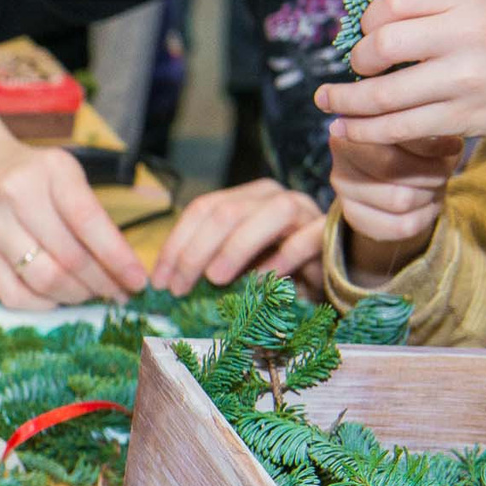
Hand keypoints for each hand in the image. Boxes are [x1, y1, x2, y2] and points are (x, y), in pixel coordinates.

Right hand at [0, 99, 148, 307]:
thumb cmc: (24, 168)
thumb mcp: (60, 170)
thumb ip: (86, 210)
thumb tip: (119, 263)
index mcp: (49, 171)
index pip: (89, 222)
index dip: (118, 258)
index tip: (138, 280)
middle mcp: (17, 197)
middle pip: (69, 257)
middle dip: (102, 283)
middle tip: (120, 292)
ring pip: (44, 279)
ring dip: (76, 295)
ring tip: (91, 294)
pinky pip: (14, 294)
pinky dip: (43, 303)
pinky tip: (56, 297)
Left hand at [148, 179, 325, 294]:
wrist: (326, 273)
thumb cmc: (272, 269)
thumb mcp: (232, 265)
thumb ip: (204, 263)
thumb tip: (162, 284)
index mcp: (244, 198)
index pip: (202, 209)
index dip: (176, 244)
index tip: (159, 282)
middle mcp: (272, 196)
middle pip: (228, 212)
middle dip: (196, 251)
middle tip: (180, 288)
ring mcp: (303, 210)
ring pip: (270, 214)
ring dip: (236, 247)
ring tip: (214, 279)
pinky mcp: (327, 231)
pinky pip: (306, 238)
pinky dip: (283, 258)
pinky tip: (262, 281)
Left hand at [318, 0, 485, 192]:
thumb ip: (434, 6)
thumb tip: (365, 19)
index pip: (392, 1)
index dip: (367, 20)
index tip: (363, 35)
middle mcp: (468, 33)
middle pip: (380, 45)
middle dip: (356, 61)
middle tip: (354, 70)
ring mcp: (466, 78)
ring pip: (382, 95)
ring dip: (344, 102)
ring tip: (326, 102)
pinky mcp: (464, 118)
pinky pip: (398, 128)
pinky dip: (364, 130)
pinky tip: (346, 127)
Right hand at [326, 122, 461, 276]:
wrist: (405, 179)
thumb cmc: (420, 148)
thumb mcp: (426, 130)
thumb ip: (428, 129)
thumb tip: (442, 139)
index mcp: (354, 129)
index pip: (391, 136)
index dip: (429, 144)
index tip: (453, 146)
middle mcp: (340, 160)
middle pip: (392, 168)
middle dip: (430, 171)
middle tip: (444, 170)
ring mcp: (344, 193)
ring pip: (400, 200)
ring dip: (429, 194)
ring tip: (434, 185)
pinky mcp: (355, 219)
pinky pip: (402, 225)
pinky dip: (426, 216)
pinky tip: (427, 205)